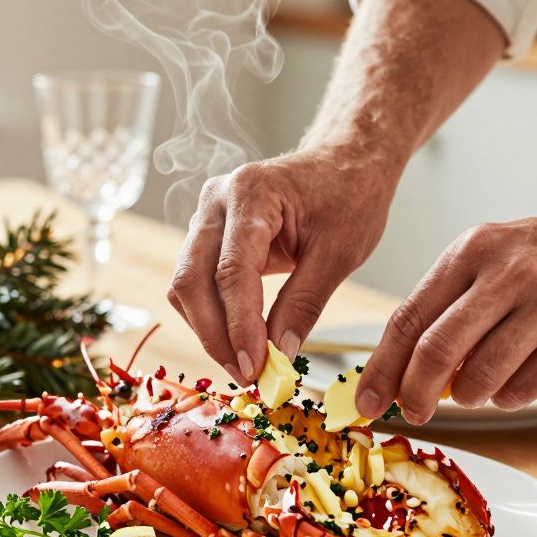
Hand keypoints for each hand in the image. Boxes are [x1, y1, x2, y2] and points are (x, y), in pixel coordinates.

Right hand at [168, 146, 398, 381]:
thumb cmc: (350, 195)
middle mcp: (216, 199)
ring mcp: (207, 215)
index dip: (239, 326)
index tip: (255, 368)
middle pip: (192, 280)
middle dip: (215, 335)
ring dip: (209, 329)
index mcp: (251, 193)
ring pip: (186, 284)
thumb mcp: (340, 253)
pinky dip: (213, 314)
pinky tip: (239, 340)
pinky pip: (196, 281)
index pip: (232, 271)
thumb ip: (305, 304)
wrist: (347, 161)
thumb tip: (279, 355)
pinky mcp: (209, 232)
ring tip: (245, 363)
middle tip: (247, 375)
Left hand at [354, 207, 536, 421]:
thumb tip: (406, 368)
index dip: (382, 366)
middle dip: (414, 394)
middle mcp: (510, 272)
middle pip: (436, 351)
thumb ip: (454, 303)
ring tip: (480, 386)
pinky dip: (511, 396)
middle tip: (414, 413)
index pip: (409, 316)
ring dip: (470, 396)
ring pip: (481, 377)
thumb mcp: (501, 255)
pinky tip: (520, 380)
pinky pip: (526, 388)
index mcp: (476, 249)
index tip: (367, 401)